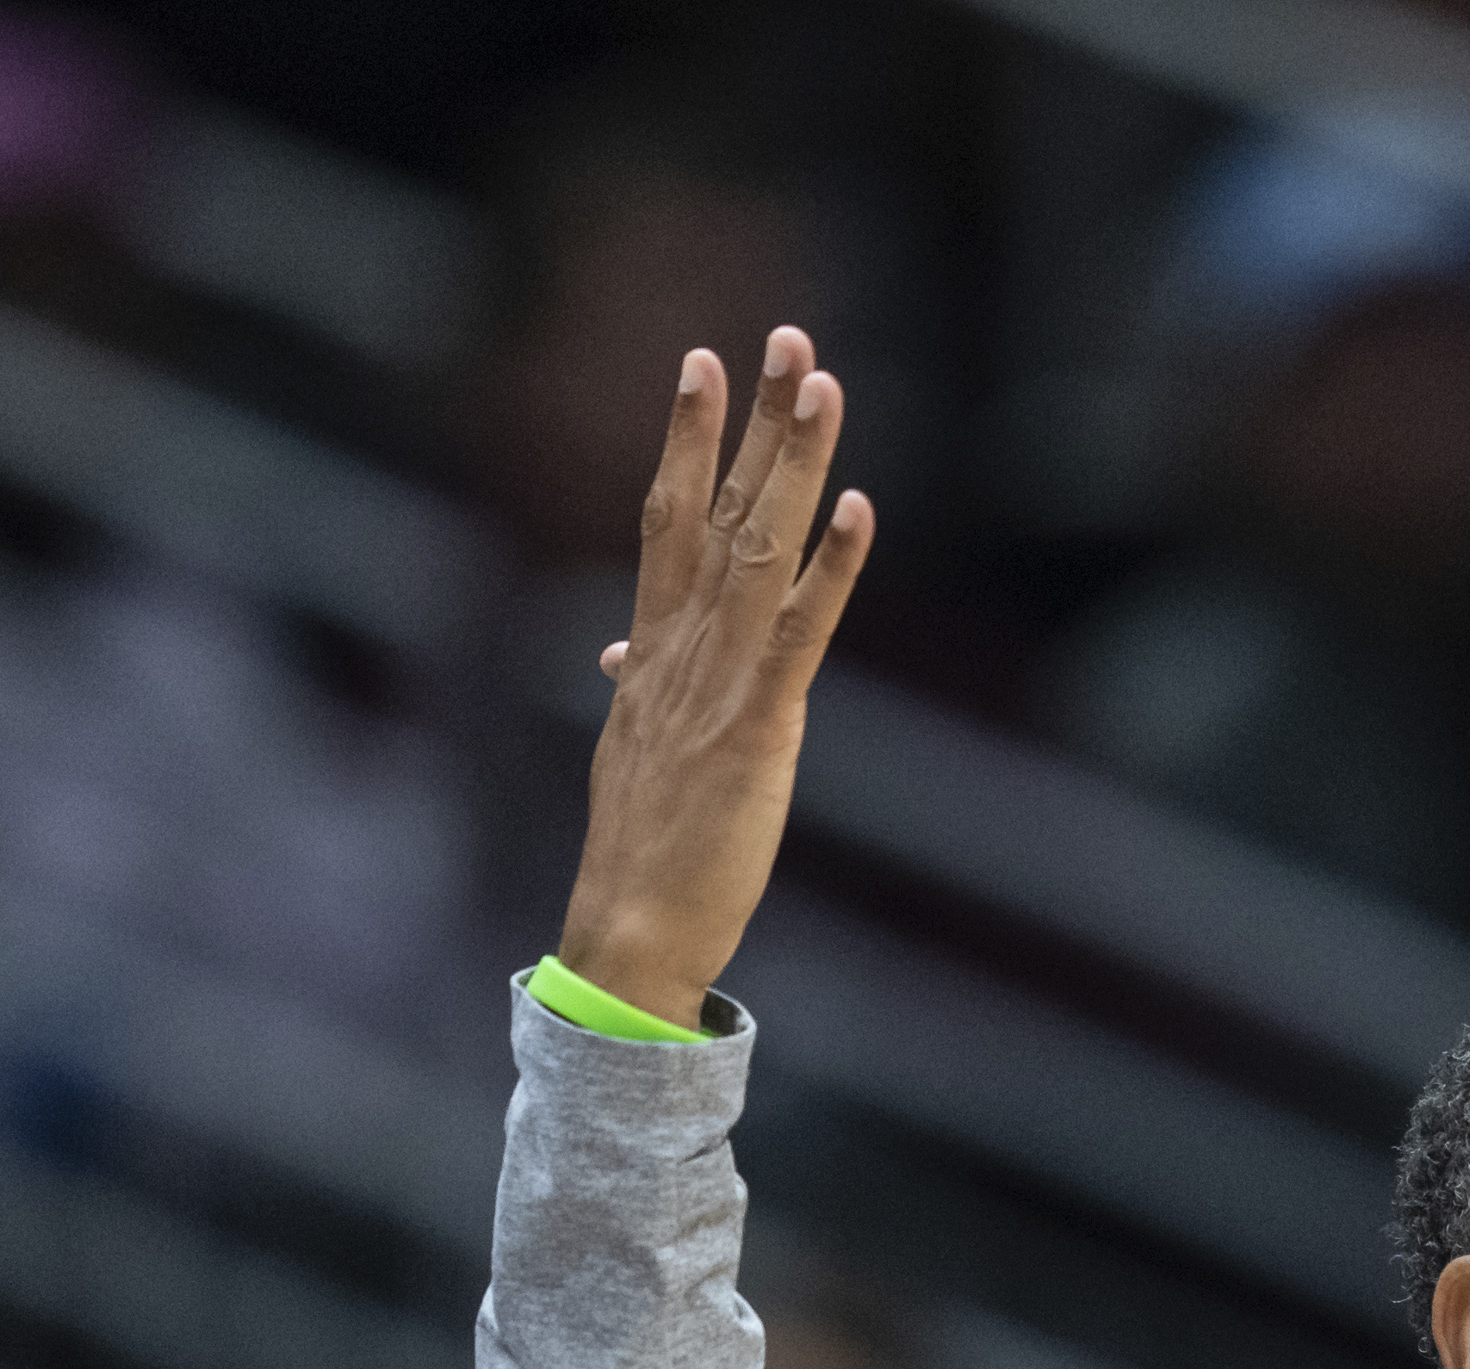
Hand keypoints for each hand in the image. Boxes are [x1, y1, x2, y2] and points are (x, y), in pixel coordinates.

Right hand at [555, 326, 875, 1027]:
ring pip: (757, 550)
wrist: (632, 931)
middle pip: (717, 510)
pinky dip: (830, 569)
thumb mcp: (634, 751)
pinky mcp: (757, 728)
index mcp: (650, 651)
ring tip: (821, 384)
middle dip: (752, 420)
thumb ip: (633, 690)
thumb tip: (613, 656)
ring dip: (792, 463)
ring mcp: (715, 683)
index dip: (685, 438)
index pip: (667, 520)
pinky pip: (799, 634)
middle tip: (785, 335)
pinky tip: (856, 509)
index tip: (700, 361)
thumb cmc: (643, 851)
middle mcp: (676, 648)